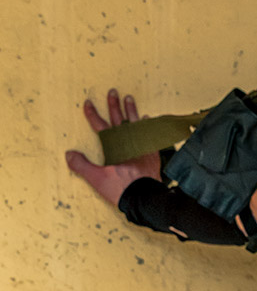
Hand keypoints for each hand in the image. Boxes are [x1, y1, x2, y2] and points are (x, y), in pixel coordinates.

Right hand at [65, 90, 161, 206]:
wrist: (146, 199)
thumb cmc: (122, 188)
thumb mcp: (97, 178)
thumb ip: (82, 165)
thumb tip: (69, 154)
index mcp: (114, 146)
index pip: (100, 125)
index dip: (93, 114)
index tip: (88, 103)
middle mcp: (128, 142)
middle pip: (119, 120)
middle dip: (114, 105)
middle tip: (113, 91)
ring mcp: (142, 146)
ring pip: (135, 123)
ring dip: (131, 110)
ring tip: (129, 99)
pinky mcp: (153, 153)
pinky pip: (149, 134)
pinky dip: (146, 126)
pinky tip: (146, 120)